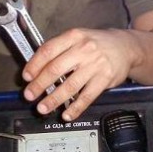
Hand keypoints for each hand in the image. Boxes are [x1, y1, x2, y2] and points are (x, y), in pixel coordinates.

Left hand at [22, 28, 136, 120]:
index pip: (48, 50)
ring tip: (43, 108)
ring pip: (70, 86)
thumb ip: (60, 50)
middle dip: (39, 85)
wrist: (126, 47)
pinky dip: (75, 108)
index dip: (34, 65)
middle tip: (30, 96)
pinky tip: (67, 115)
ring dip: (54, 100)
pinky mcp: (105, 79)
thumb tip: (36, 69)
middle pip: (56, 69)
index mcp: (73, 36)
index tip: (26, 77)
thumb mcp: (78, 38)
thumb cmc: (96, 44)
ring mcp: (95, 65)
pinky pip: (87, 97)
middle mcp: (83, 49)